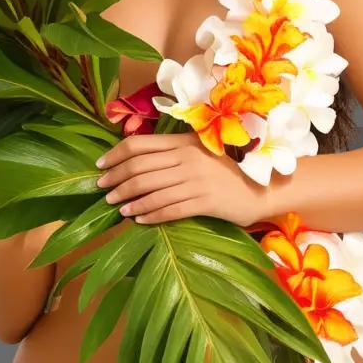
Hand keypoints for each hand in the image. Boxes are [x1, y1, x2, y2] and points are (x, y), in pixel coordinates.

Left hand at [95, 132, 268, 227]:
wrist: (263, 188)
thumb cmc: (228, 170)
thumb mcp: (200, 151)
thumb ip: (173, 151)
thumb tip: (138, 159)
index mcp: (183, 143)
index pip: (139, 145)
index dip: (115, 154)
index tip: (100, 165)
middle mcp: (186, 159)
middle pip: (140, 168)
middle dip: (116, 179)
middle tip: (101, 190)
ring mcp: (196, 181)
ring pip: (151, 190)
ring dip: (129, 200)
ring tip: (115, 206)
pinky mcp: (205, 202)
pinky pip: (169, 210)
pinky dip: (149, 215)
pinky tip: (137, 219)